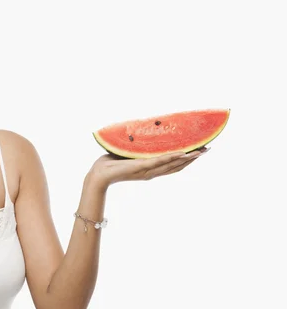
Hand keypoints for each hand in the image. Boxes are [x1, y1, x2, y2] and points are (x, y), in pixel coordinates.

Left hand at [87, 147, 208, 188]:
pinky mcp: (141, 167)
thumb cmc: (111, 164)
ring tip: (201, 151)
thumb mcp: (130, 153)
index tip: (201, 150)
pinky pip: (160, 162)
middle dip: (194, 158)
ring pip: (173, 164)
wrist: (99, 174)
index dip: (188, 159)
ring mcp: (148, 170)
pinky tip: (183, 153)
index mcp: (151, 169)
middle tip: (208, 148)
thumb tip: (145, 134)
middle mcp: (152, 172)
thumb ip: (140, 148)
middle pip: (178, 166)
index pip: (174, 165)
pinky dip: (172, 157)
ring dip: (188, 157)